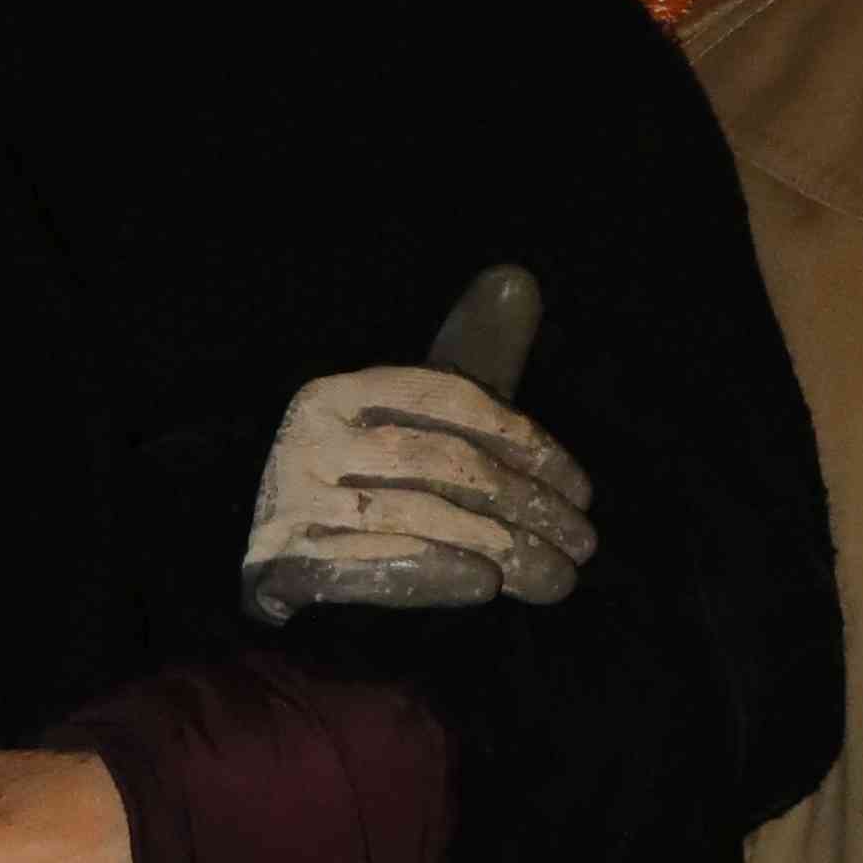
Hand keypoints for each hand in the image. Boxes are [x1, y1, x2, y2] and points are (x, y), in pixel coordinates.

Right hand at [243, 364, 594, 617]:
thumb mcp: (416, 417)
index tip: (581, 491)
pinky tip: (486, 585)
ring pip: (417, 516)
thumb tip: (519, 278)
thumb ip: (470, 359)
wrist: (279, 563)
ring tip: (557, 578)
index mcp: (341, 392)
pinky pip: (366, 567)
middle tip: (583, 544)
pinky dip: (430, 572)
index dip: (524, 439)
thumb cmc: (366, 481)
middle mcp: (309, 437)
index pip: (448, 398)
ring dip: (501, 548)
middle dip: (525, 503)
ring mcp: (289, 502)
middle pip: (439, 461)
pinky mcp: (280, 564)